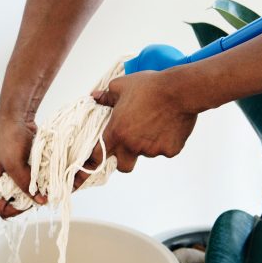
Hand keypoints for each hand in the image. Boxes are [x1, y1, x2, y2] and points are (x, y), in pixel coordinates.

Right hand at [0, 116, 47, 218]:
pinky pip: (27, 184)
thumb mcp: (15, 165)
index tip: (34, 201)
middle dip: (28, 200)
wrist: (15, 118)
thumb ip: (26, 184)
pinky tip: (44, 178)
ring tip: (44, 185)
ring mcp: (5, 178)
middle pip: (13, 203)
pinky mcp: (16, 171)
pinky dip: (36, 183)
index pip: (2, 210)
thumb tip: (41, 202)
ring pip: (22, 194)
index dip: (19, 209)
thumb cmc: (8, 139)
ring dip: (34, 192)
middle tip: (41, 193)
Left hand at [75, 70, 197, 178]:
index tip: (81, 176)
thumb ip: (106, 96)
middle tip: (130, 143)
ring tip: (155, 122)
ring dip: (147, 144)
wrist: (179, 90)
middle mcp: (132, 145)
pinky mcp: (170, 150)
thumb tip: (95, 96)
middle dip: (124, 159)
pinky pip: (165, 150)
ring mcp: (152, 150)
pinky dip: (166, 141)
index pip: (97, 156)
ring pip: (146, 154)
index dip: (88, 166)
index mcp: (116, 132)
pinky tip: (169, 125)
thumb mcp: (122, 86)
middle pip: (123, 165)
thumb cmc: (149, 86)